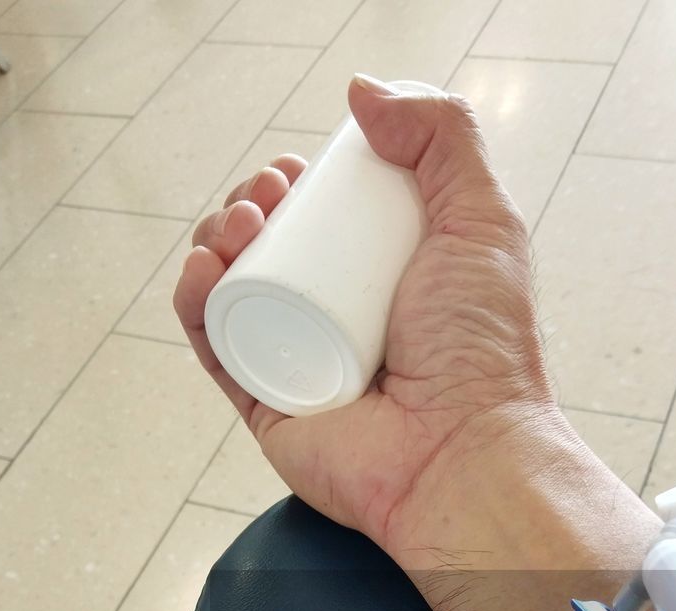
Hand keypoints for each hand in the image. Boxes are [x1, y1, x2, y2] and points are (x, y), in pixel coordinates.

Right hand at [174, 75, 561, 564]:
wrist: (461, 451)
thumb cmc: (481, 349)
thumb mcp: (480, 218)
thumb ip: (442, 136)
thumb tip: (363, 94)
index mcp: (384, 279)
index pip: (322, 219)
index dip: (295, 185)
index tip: (297, 169)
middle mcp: (338, 320)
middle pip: (271, 247)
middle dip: (252, 204)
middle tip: (267, 196)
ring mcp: (299, 363)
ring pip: (235, 291)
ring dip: (217, 241)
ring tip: (240, 225)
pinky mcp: (265, 406)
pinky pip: (215, 348)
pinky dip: (194, 303)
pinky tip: (201, 269)